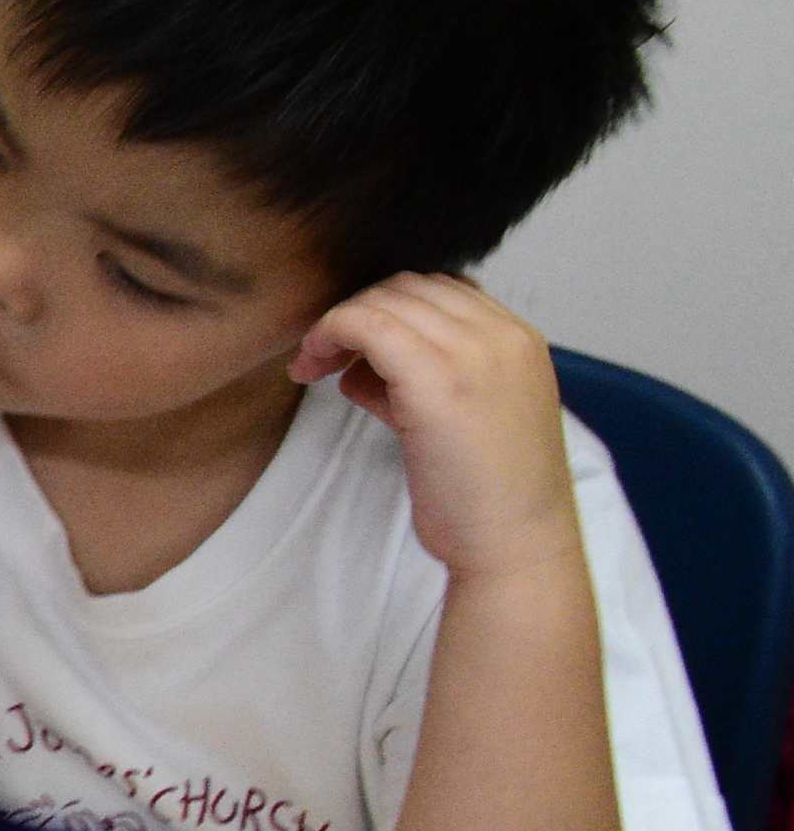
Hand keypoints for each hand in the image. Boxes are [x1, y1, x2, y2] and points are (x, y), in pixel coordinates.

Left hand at [294, 276, 581, 581]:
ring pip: (383, 300)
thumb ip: (423, 378)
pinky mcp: (437, 379)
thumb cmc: (483, 494)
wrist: (515, 542)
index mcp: (518, 340)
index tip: (354, 347)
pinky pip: (365, 324)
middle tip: (322, 356)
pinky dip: (328, 335)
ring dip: (338, 326)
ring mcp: (475, 352)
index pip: (440, 290)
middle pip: (408, 287)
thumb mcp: (462, 417)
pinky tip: (312, 369)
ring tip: (314, 367)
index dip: (386, 310)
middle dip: (359, 312)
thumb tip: (360, 365)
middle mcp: (502, 335)